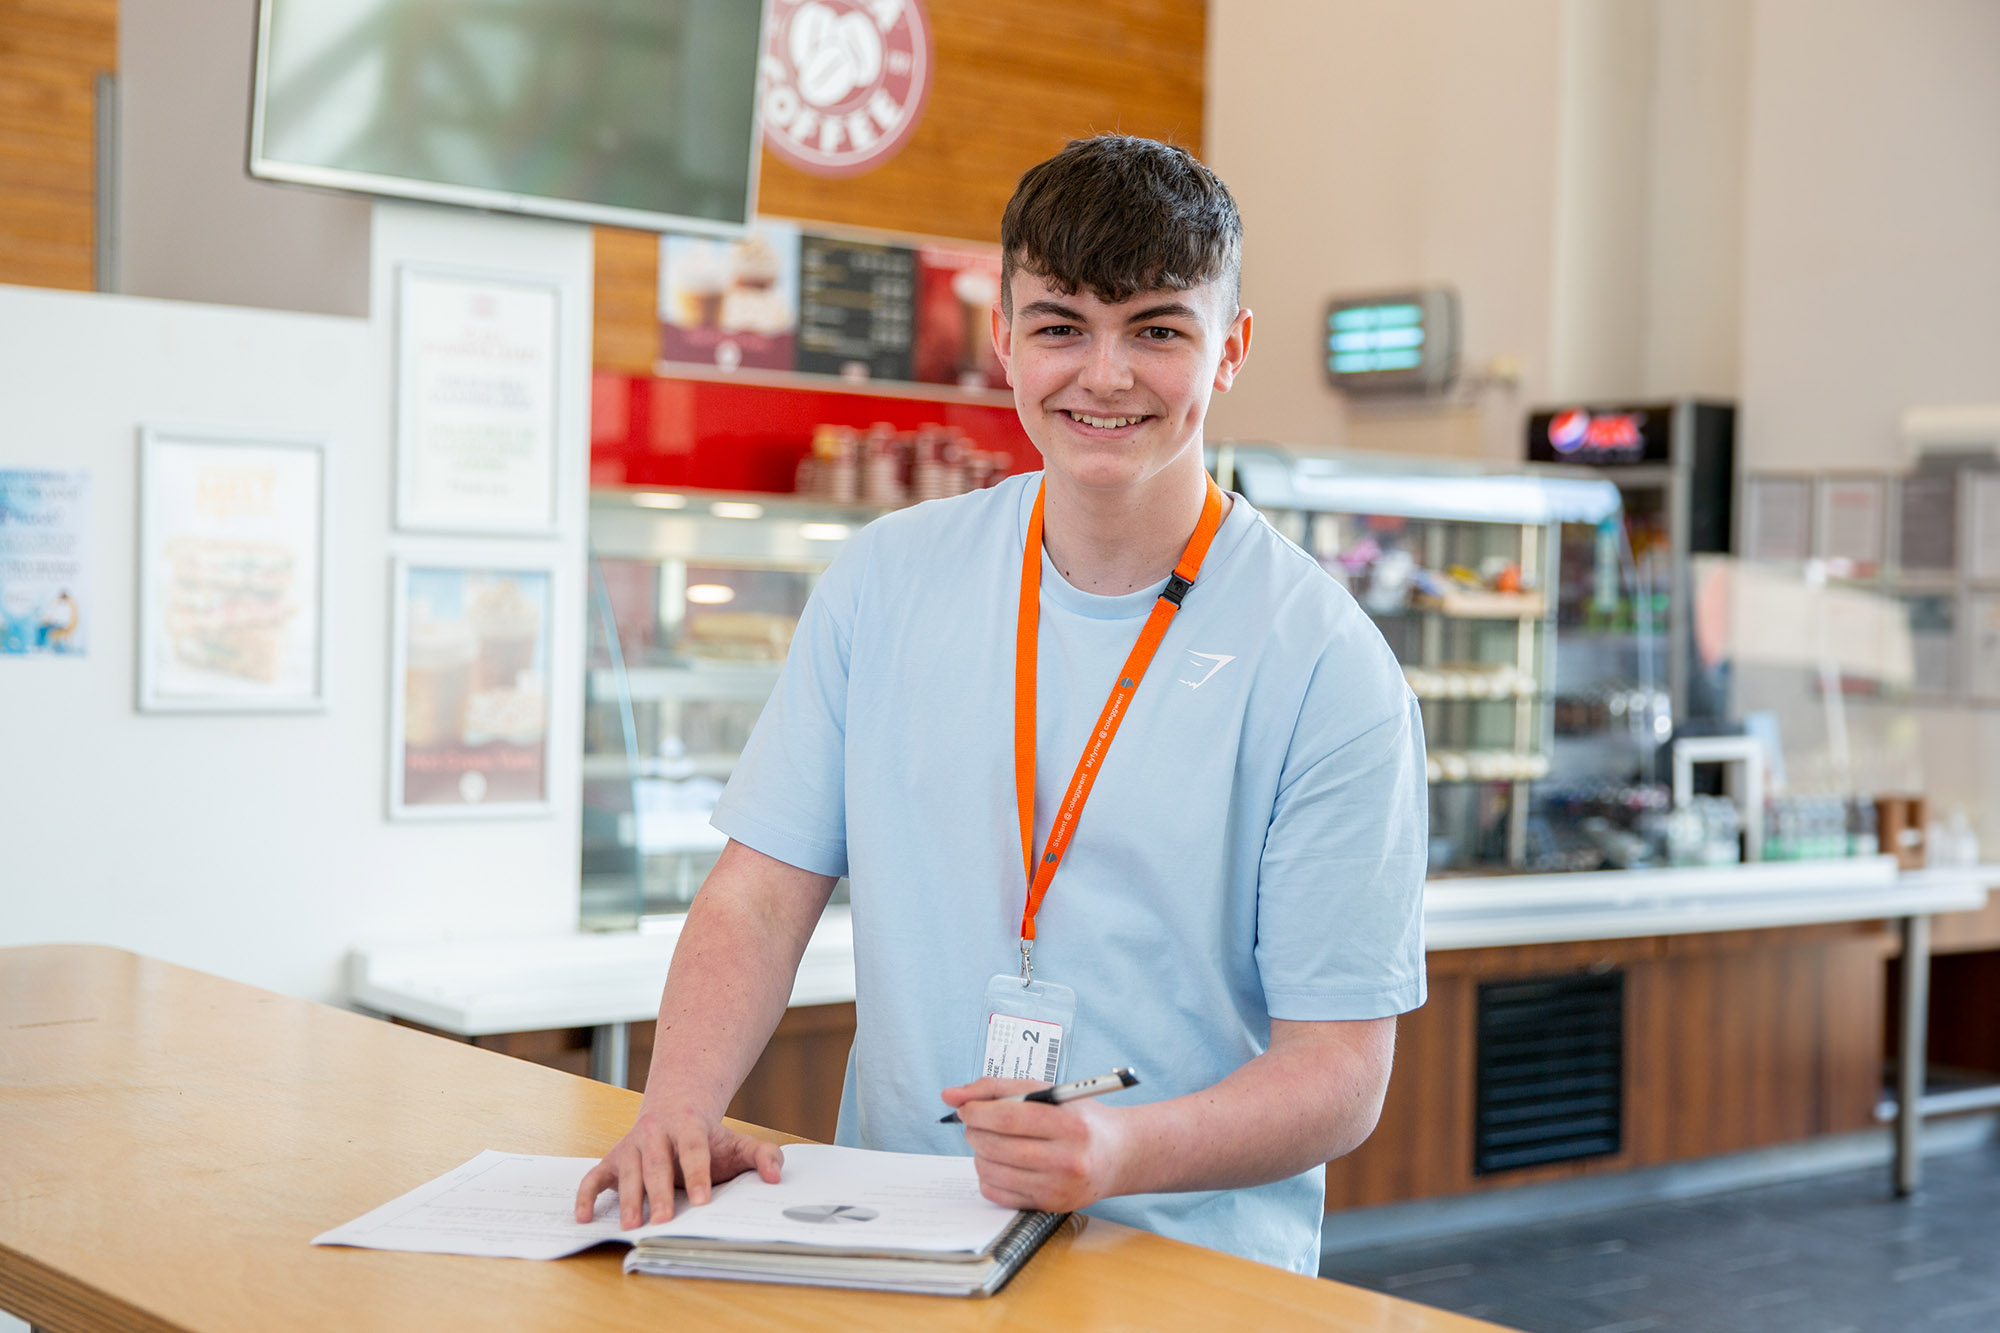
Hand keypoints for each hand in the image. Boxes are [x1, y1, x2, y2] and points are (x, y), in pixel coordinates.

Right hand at [572, 1102, 783, 1226]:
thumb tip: (776, 1175)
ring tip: (632, 1226)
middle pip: (657, 1164)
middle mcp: (655, 1134)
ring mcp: (631, 1146)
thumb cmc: (707, 1136)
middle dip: (660, 1193)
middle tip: (663, 1221)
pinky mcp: (612, 1161)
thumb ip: (761, 1156)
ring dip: (629, 1199)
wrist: (675, 1107)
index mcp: (688, 1126)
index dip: (699, 1174)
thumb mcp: (737, 1142)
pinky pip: (593, 1178)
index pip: (693, 1149)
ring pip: (628, 1172)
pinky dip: (586, 1196)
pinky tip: (586, 1218)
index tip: (704, 1200)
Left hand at [940, 1076, 1129, 1212]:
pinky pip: (998, 1194)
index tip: (966, 1108)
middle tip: (975, 1123)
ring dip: (979, 1153)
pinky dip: (988, 1176)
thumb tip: (952, 1095)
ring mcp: (1059, 1188)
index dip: (977, 1112)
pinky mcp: (1051, 1207)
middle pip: (998, 1147)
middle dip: (974, 1131)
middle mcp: (1068, 1159)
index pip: (1009, 1119)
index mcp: (1070, 1124)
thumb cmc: (1081, 1118)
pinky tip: (1000, 1163)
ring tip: (989, 1141)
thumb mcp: (1049, 1092)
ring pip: (993, 1171)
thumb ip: (999, 1088)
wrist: (1118, 1155)